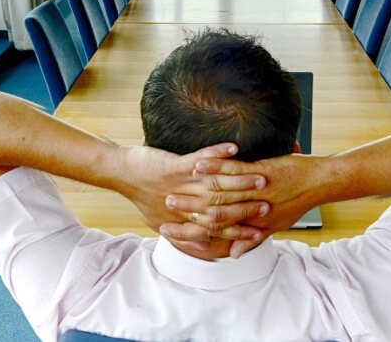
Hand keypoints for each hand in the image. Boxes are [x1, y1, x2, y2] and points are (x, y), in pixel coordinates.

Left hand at [112, 142, 269, 238]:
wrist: (121, 173)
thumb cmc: (141, 195)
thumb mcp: (160, 219)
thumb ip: (181, 230)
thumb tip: (197, 242)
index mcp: (183, 218)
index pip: (218, 229)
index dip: (240, 230)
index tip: (260, 229)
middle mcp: (185, 204)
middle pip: (223, 209)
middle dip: (248, 207)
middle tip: (269, 204)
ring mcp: (181, 185)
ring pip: (216, 186)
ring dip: (241, 181)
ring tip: (262, 176)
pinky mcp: (175, 167)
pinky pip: (200, 160)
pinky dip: (217, 154)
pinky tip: (234, 148)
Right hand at [161, 153, 324, 256]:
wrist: (320, 184)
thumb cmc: (297, 202)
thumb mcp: (274, 225)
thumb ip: (250, 238)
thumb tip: (232, 253)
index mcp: (250, 224)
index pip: (213, 232)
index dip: (188, 234)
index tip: (166, 231)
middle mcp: (250, 210)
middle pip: (210, 214)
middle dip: (184, 211)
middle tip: (163, 207)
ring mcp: (255, 191)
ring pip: (219, 192)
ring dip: (194, 189)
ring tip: (172, 186)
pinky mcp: (262, 172)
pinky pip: (234, 170)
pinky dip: (215, 166)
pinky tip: (199, 163)